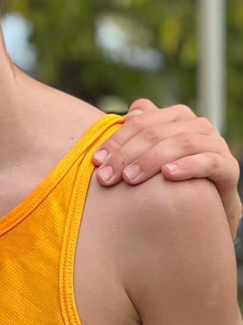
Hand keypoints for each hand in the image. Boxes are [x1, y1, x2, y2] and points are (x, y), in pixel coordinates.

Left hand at [92, 98, 241, 234]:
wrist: (204, 211)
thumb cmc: (168, 181)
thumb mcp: (147, 157)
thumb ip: (138, 133)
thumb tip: (130, 113)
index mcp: (175, 117)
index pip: (140, 122)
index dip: (116, 140)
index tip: (96, 162)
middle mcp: (196, 126)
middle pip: (156, 132)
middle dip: (127, 154)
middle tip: (107, 176)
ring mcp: (215, 145)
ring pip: (181, 142)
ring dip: (151, 160)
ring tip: (130, 178)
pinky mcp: (228, 168)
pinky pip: (210, 162)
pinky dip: (188, 166)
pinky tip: (168, 175)